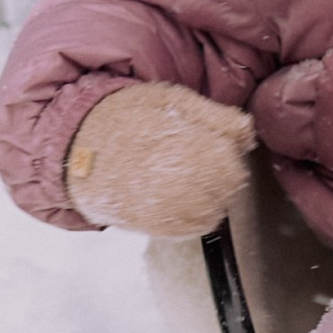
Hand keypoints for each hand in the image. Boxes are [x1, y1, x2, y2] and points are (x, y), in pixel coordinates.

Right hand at [66, 80, 254, 234]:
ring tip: (178, 171)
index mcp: (204, 154)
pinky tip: (173, 191)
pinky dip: (192, 211)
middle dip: (217, 171)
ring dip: (207, 192)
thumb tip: (249, 132)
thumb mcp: (177, 100)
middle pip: (229, 187)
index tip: (206, 138)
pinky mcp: (162, 231)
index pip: (237, 164)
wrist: (83, 151)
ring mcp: (178, 214)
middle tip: (189, 151)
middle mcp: (195, 191)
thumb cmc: (129, 117)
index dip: (224, 148)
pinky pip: (195, 226)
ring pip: (216, 209)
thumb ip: (220, 118)